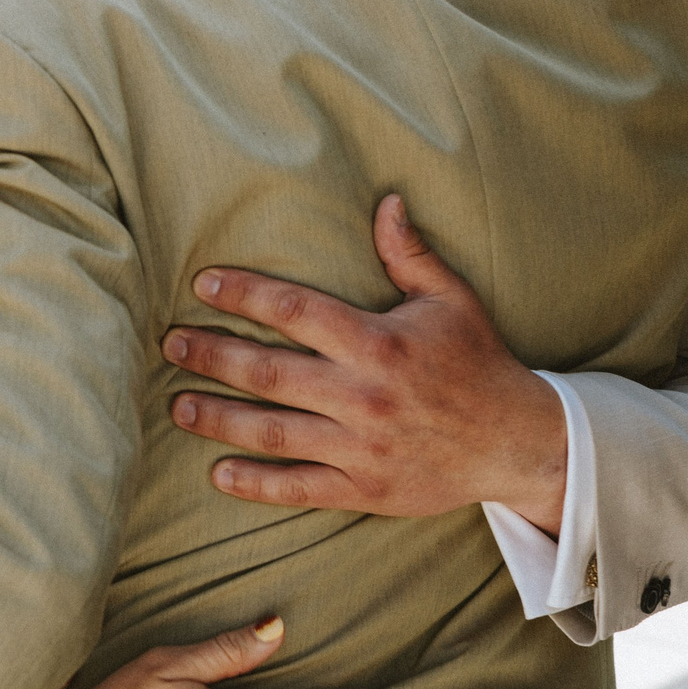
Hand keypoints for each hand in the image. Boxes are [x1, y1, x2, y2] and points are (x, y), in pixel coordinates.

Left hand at [163, 195, 567, 531]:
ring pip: (272, 431)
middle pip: (268, 372)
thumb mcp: (451, 300)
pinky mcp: (365, 488)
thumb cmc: (478, 364)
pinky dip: (255, 482)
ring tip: (177, 406)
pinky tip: (218, 473)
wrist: (518, 443)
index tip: (203, 285)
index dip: (243, 294)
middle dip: (211, 356)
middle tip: (169, 345)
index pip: (293, 310)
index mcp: (378, 343)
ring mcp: (361, 446)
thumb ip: (409, 253)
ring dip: (218, 418)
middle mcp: (363, 395)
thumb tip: (386, 199)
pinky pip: (299, 487)